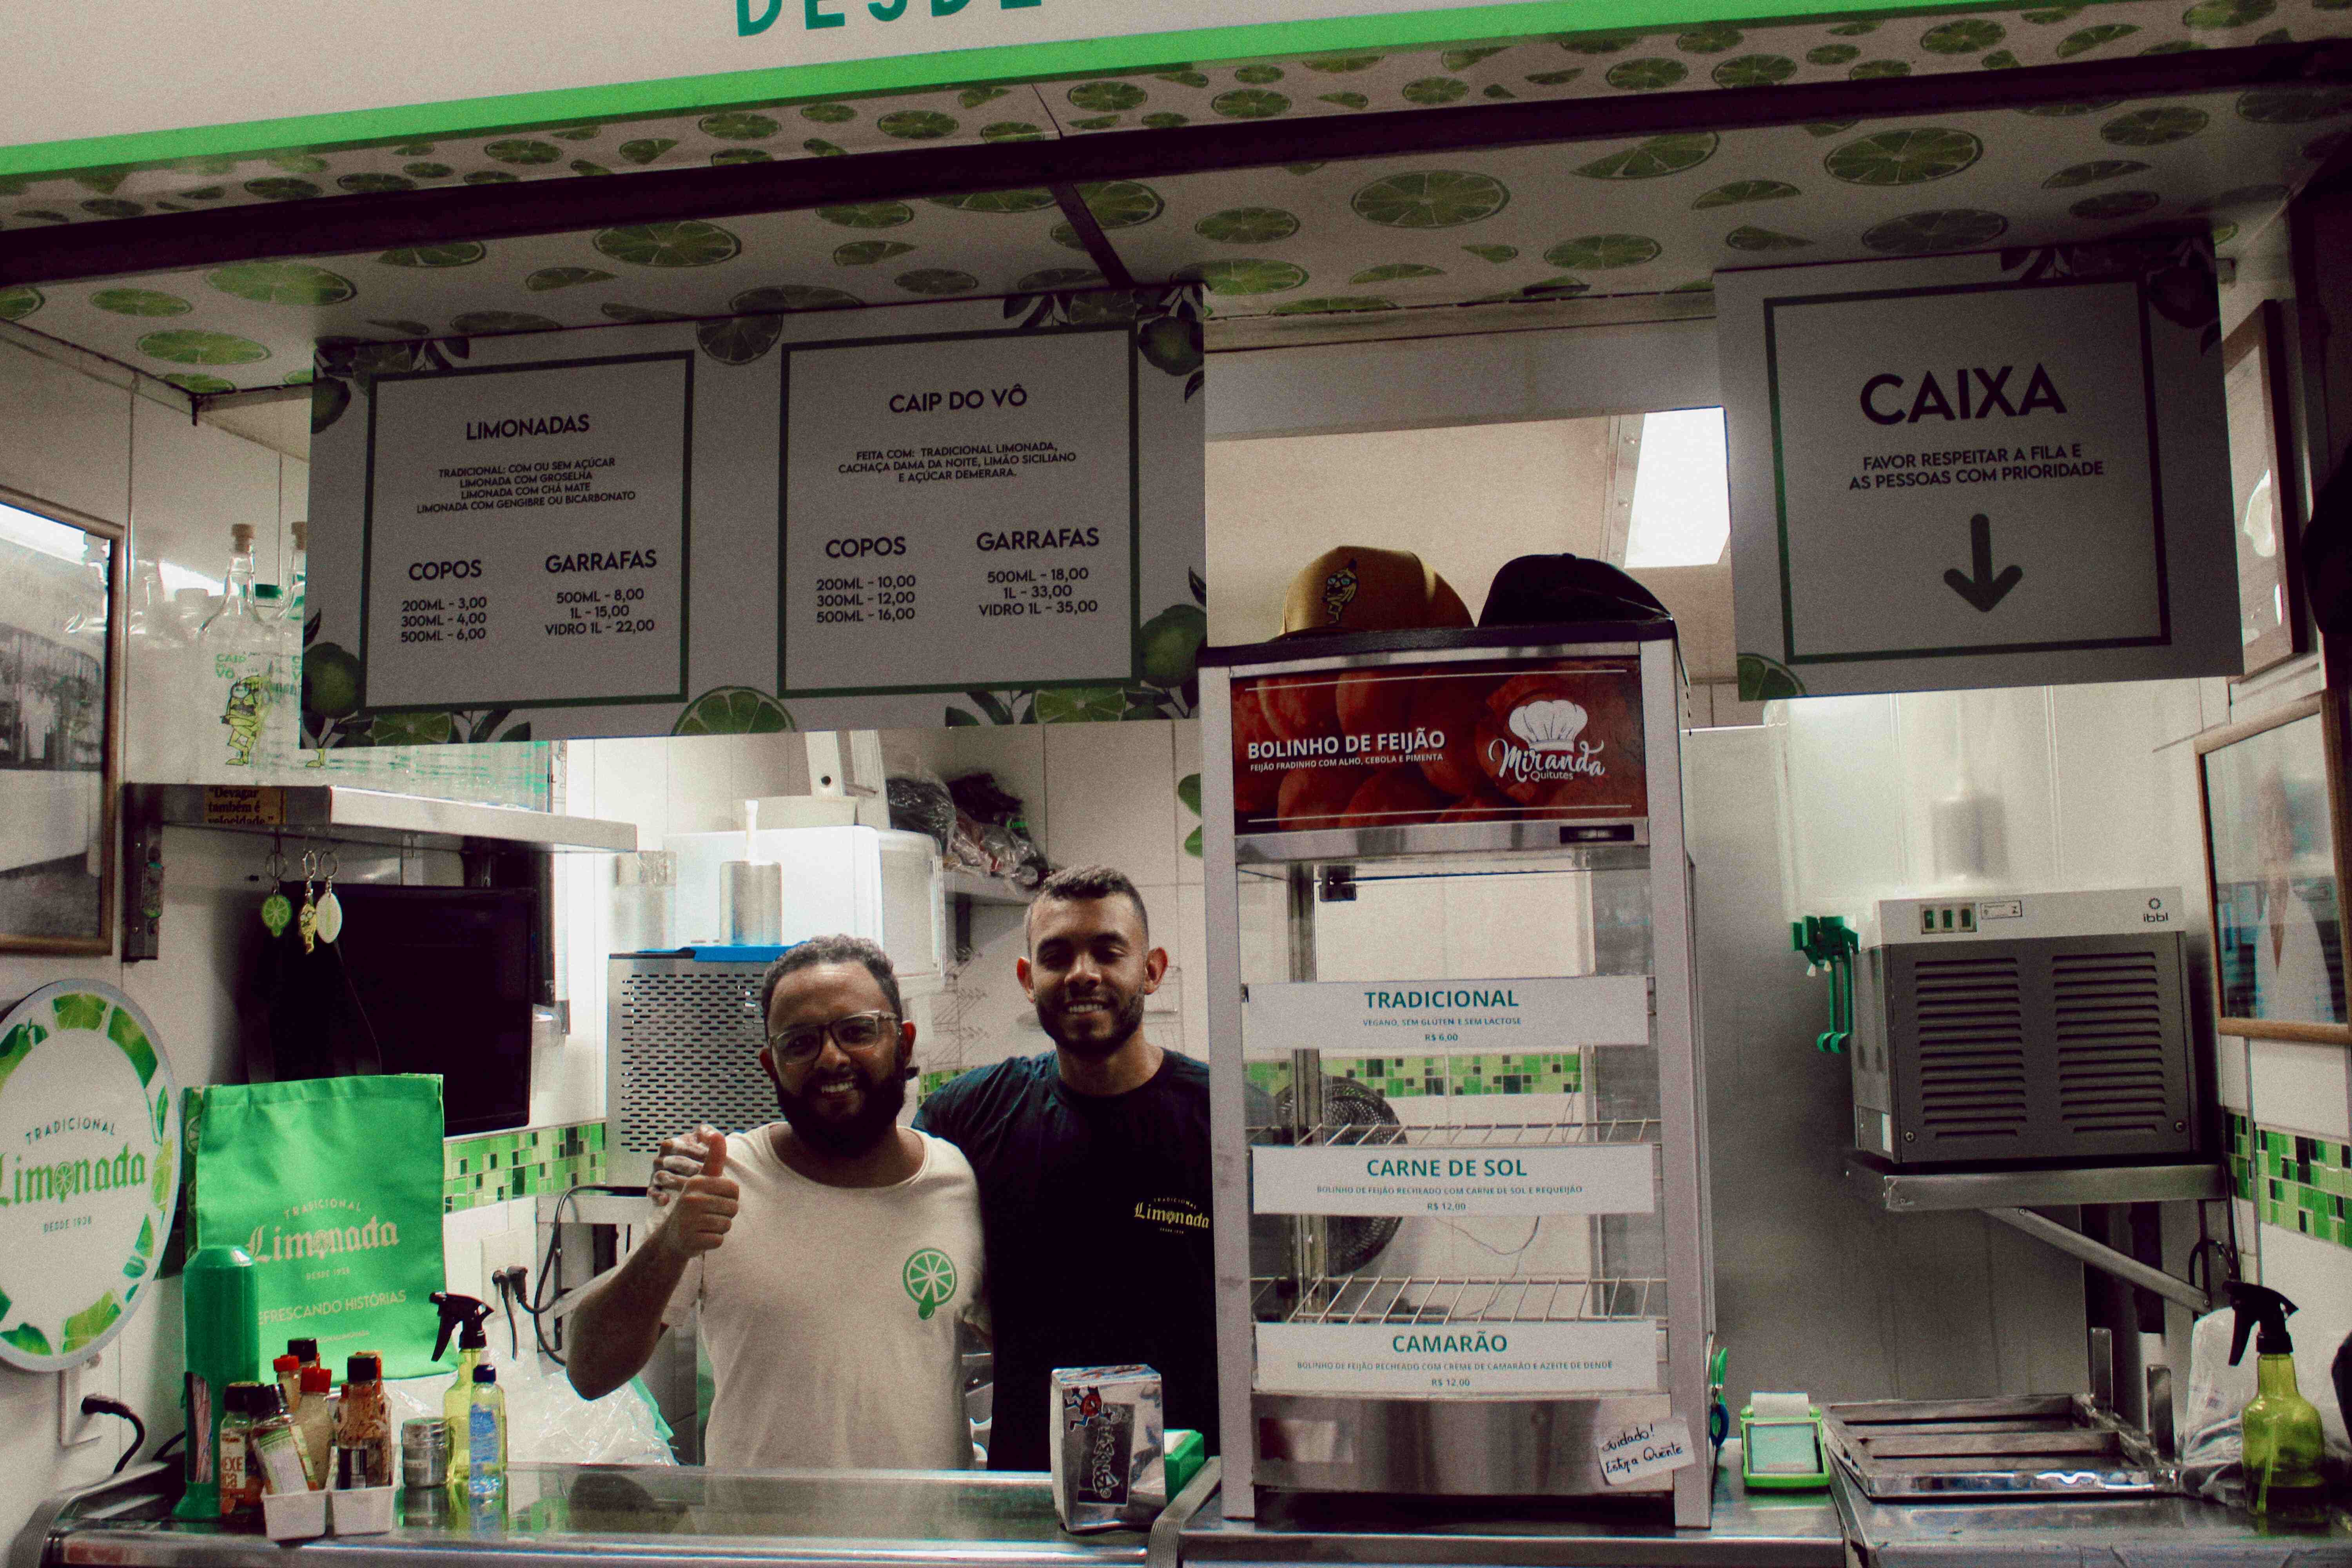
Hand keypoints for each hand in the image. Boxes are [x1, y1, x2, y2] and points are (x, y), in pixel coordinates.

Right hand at [656, 1131, 737, 1260]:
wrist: (672, 1237)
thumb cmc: (693, 1206)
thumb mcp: (702, 1181)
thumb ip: (713, 1158)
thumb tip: (716, 1133)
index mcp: (696, 1182)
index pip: (733, 1189)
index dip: (729, 1197)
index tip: (714, 1199)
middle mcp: (691, 1199)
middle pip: (733, 1207)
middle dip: (725, 1214)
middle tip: (708, 1215)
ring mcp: (690, 1221)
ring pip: (727, 1224)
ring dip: (719, 1228)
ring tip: (704, 1226)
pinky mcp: (691, 1240)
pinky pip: (719, 1240)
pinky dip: (713, 1241)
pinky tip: (700, 1238)